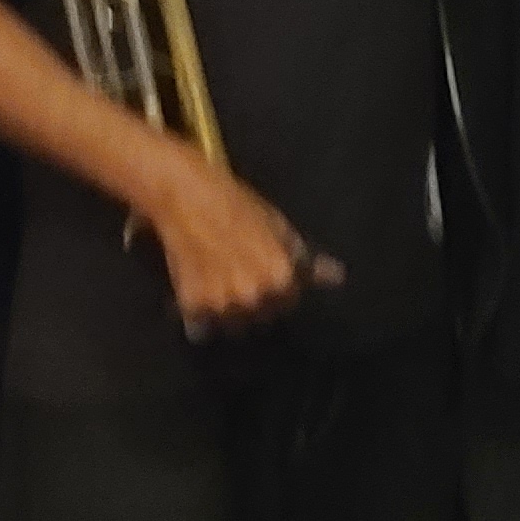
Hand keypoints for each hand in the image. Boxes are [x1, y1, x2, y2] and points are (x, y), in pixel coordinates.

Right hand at [145, 150, 343, 337]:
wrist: (184, 195)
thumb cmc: (235, 204)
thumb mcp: (277, 226)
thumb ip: (303, 258)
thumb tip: (335, 276)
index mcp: (280, 277)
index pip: (288, 301)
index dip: (279, 287)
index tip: (265, 272)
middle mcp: (253, 296)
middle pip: (260, 316)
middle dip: (253, 301)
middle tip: (238, 271)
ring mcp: (221, 304)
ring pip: (231, 323)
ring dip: (226, 309)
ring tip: (216, 278)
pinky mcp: (192, 306)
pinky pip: (201, 325)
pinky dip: (199, 313)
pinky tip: (197, 285)